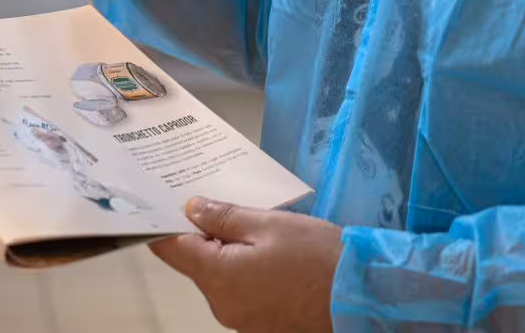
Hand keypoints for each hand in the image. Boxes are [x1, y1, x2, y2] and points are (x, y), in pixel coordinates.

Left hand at [150, 198, 342, 332]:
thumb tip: (190, 209)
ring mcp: (241, 321)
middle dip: (208, 236)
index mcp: (218, 276)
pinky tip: (273, 259)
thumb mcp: (269, 224)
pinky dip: (248, 275)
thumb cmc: (317, 257)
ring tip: (259, 232)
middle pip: (197, 264)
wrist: (361, 298)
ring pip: (221, 279)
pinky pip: (242, 294)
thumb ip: (224, 217)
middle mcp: (222, 306)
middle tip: (228, 206)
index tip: (165, 203)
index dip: (164, 223)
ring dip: (231, 256)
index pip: (170, 249)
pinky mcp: (260, 327)